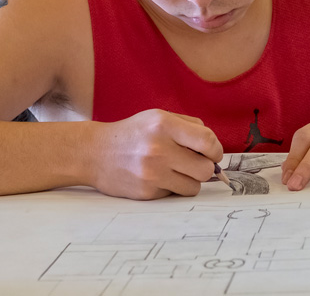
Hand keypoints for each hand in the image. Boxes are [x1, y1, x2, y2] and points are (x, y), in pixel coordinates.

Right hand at [91, 109, 223, 199]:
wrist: (94, 153)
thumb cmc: (133, 133)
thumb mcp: (158, 117)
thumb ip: (189, 126)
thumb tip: (214, 147)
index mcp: (164, 124)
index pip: (208, 141)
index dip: (215, 150)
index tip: (212, 153)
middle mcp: (159, 148)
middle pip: (206, 169)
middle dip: (206, 167)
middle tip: (195, 163)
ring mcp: (152, 173)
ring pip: (194, 186)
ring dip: (190, 180)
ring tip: (176, 170)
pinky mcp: (146, 192)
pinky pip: (175, 194)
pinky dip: (172, 187)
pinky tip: (158, 177)